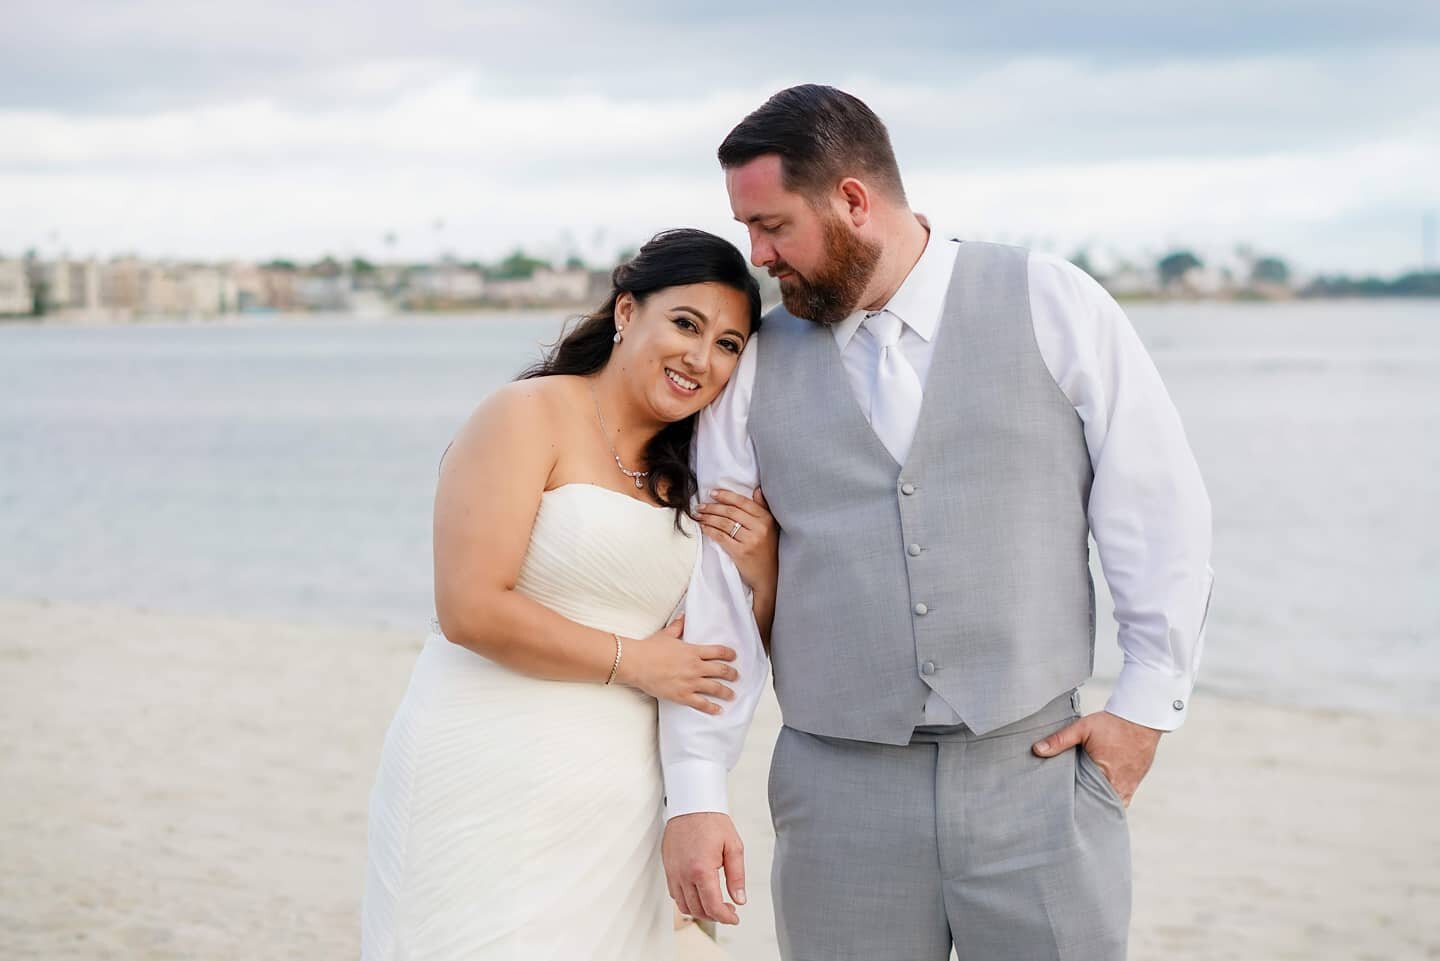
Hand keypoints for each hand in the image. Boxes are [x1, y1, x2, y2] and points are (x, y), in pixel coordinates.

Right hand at [616, 616, 738, 714]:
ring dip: (726, 692)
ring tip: (732, 695)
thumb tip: (683, 616)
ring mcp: (690, 682)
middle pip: (721, 671)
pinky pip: (701, 703)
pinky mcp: (682, 695)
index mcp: (693, 651)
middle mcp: (695, 667)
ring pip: (715, 688)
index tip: (734, 657)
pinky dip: (712, 708)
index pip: (718, 652)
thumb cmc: (649, 648)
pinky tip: (719, 710)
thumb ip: (678, 626)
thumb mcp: (666, 634)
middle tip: (736, 677)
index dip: (729, 654)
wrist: (636, 663)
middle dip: (732, 674)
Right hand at [662, 812, 746, 924]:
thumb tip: (739, 899)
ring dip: (700, 911)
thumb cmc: (711, 821)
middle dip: (715, 916)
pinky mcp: (668, 868)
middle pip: (698, 910)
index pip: (712, 906)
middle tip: (728, 910)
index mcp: (702, 870)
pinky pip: (674, 894)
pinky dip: (687, 901)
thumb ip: (737, 876)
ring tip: (714, 904)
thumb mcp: (733, 847)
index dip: (725, 917)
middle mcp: (683, 874)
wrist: (691, 804)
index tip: (734, 918)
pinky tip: (699, 894)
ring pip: (684, 906)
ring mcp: (673, 872)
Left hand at [697, 487, 777, 595]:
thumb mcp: (770, 527)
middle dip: (712, 507)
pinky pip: (721, 537)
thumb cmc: (767, 550)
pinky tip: (704, 528)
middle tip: (700, 506)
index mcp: (766, 518)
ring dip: (708, 518)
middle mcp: (760, 528)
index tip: (712, 493)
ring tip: (699, 515)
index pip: (743, 502)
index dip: (726, 496)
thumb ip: (763, 507)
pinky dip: (710, 531)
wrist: (769, 576)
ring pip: (724, 524)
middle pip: (731, 512)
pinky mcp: (741, 552)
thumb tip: (757, 490)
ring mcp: (751, 540)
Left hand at [1031, 710, 1161, 805]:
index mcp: (1102, 774)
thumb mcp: (1082, 728)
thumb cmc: (1113, 724)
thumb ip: (1060, 740)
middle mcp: (1117, 785)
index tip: (1060, 808)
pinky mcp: (1134, 784)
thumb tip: (1037, 749)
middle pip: (1097, 806)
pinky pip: (1121, 801)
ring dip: (1098, 806)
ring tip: (1082, 810)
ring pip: (1109, 805)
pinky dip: (1110, 802)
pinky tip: (1098, 802)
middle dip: (1084, 809)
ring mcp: (1128, 787)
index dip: (1073, 806)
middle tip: (1068, 812)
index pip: (1084, 800)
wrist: (1141, 719)